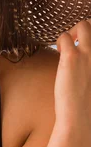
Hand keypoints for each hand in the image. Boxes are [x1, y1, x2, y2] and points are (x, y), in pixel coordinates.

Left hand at [55, 19, 90, 133]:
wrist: (82, 121)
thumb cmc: (90, 105)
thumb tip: (86, 62)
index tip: (86, 47)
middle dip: (88, 29)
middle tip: (79, 41)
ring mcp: (90, 54)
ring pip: (84, 24)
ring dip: (74, 31)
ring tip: (69, 46)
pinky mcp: (72, 57)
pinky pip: (65, 36)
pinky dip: (61, 40)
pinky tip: (59, 52)